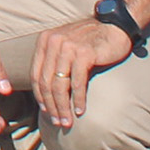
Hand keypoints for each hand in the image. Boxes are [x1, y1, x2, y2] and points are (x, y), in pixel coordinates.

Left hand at [31, 14, 133, 128]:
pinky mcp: (84, 53)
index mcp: (45, 41)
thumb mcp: (66, 47)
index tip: (45, 111)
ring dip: (63, 107)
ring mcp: (68, 47)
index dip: (39, 96)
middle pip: (46, 82)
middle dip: (51, 106)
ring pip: (60, 85)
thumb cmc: (90, 41)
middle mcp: (53, 42)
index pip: (36, 74)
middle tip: (57, 122)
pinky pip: (78, 82)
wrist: (114, 27)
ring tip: (67, 121)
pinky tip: (80, 111)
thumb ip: (55, 63)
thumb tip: (48, 93)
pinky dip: (78, 99)